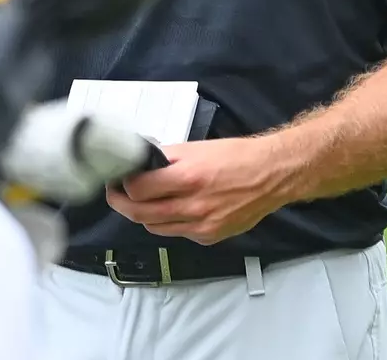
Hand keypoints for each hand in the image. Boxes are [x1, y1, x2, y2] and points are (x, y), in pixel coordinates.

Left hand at [105, 137, 286, 245]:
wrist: (271, 176)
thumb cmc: (235, 156)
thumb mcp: (196, 148)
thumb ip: (166, 159)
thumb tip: (141, 165)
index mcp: (188, 178)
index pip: (139, 190)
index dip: (123, 185)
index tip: (118, 179)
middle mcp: (193, 206)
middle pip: (141, 215)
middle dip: (122, 204)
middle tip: (115, 195)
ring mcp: (202, 226)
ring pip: (156, 228)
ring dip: (144, 215)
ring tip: (140, 202)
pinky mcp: (209, 237)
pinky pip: (178, 233)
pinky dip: (169, 222)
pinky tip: (172, 210)